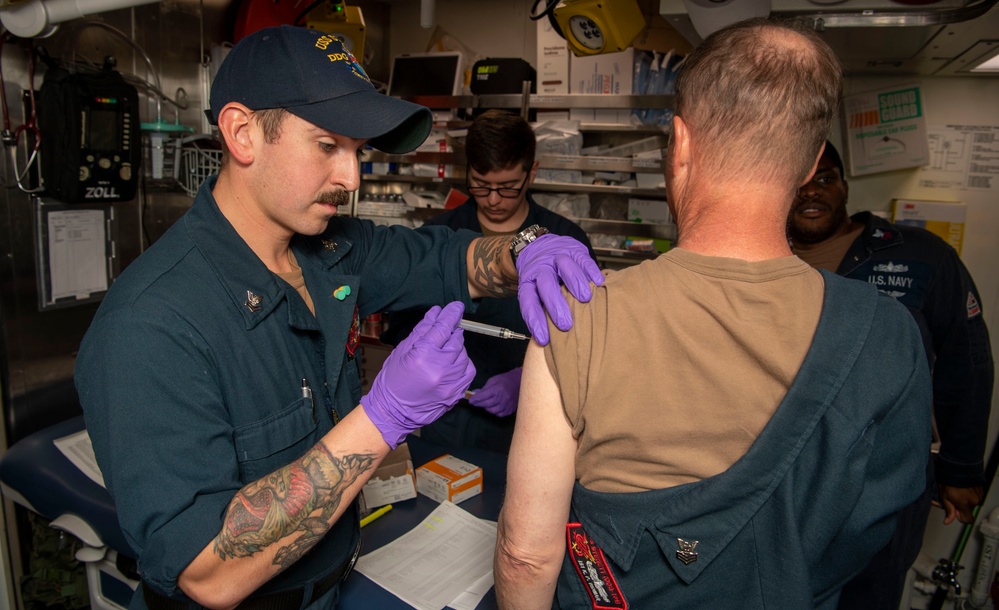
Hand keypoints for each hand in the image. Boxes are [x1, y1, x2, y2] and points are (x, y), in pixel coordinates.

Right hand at [361, 302, 475, 447]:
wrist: (393, 411)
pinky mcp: (456, 393)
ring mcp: (450, 383)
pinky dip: (462, 363)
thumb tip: (436, 313)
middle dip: (451, 333)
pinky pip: (468, 370)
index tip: (457, 307)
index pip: (444, 327)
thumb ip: (422, 330)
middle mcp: (440, 369)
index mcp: (423, 355)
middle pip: (456, 339)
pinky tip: (450, 364)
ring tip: (442, 353)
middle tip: (443, 334)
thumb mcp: (403, 350)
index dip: (452, 314)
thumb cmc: (393, 380)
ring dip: (456, 349)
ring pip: (464, 354)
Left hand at [468, 368, 522, 416]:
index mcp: (497, 389)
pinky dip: (494, 411)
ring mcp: (506, 405)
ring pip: (492, 411)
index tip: (470, 400)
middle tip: (475, 403)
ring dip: (486, 408)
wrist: (521, 382)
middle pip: (485, 404)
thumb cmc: (506, 379)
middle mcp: (501, 399)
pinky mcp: (510, 410)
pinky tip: (493, 407)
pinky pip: (499, 414)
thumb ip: (484, 388)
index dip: (474, 399)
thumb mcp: (493, 380)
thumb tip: (475, 393)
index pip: (482, 397)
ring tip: (485, 404)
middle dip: (478, 404)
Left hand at [516, 234, 602, 345]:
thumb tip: (549, 340)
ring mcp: (556, 257)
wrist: (538, 246)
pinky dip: (590, 270)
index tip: (544, 340)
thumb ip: (541, 309)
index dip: (535, 322)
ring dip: (574, 283)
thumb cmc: (540, 279)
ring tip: (585, 299)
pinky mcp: (573, 249)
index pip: (528, 302)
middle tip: (565, 325)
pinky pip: (582, 258)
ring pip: (564, 267)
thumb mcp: (535, 291)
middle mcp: (541, 269)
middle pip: (546, 285)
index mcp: (528, 282)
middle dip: (555, 305)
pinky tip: (598, 281)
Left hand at [934, 484, 983, 524]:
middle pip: (968, 510)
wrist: (957, 468)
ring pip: (972, 503)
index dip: (961, 517)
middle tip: (953, 498)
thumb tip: (947, 521)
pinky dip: (970, 495)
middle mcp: (974, 501)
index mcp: (965, 505)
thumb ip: (949, 510)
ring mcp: (979, 495)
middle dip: (961, 507)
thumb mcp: (944, 496)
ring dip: (966, 500)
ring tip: (958, 491)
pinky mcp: (981, 490)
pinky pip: (976, 497)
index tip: (955, 511)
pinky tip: (963, 488)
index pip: (968, 520)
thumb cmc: (949, 481)